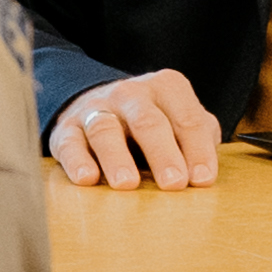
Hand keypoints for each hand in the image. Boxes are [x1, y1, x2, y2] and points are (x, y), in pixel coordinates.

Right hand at [47, 68, 222, 187]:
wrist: (97, 105)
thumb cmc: (149, 122)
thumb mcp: (179, 120)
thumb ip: (199, 137)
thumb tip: (205, 169)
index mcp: (166, 87)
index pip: (187, 119)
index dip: (197, 150)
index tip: (202, 179)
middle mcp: (130, 94)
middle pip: (149, 122)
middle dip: (163, 153)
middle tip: (173, 183)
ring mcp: (96, 109)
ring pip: (105, 130)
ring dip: (117, 158)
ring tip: (127, 184)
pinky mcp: (66, 129)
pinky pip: (70, 143)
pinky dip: (77, 161)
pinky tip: (87, 179)